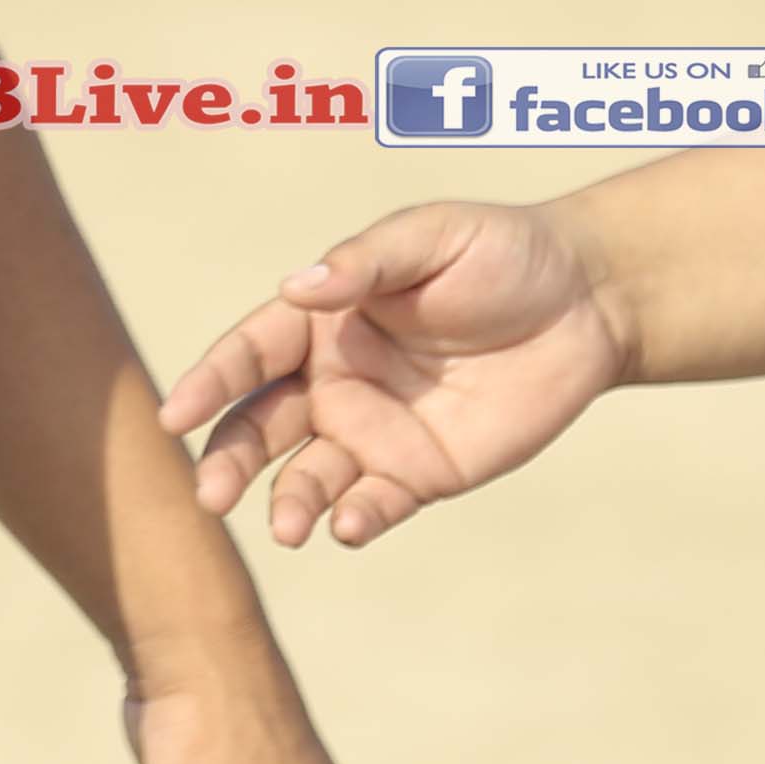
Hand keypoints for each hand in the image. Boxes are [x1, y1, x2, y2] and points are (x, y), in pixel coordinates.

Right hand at [158, 198, 631, 549]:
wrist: (587, 303)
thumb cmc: (500, 253)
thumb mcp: (431, 237)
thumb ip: (365, 263)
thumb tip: (297, 286)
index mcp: (320, 320)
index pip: (249, 353)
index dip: (211, 380)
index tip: (176, 414)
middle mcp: (333, 380)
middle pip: (261, 426)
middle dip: (229, 459)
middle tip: (210, 493)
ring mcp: (374, 432)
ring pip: (309, 476)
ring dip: (289, 502)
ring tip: (287, 525)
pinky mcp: (421, 473)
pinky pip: (376, 502)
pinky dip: (356, 518)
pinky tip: (348, 526)